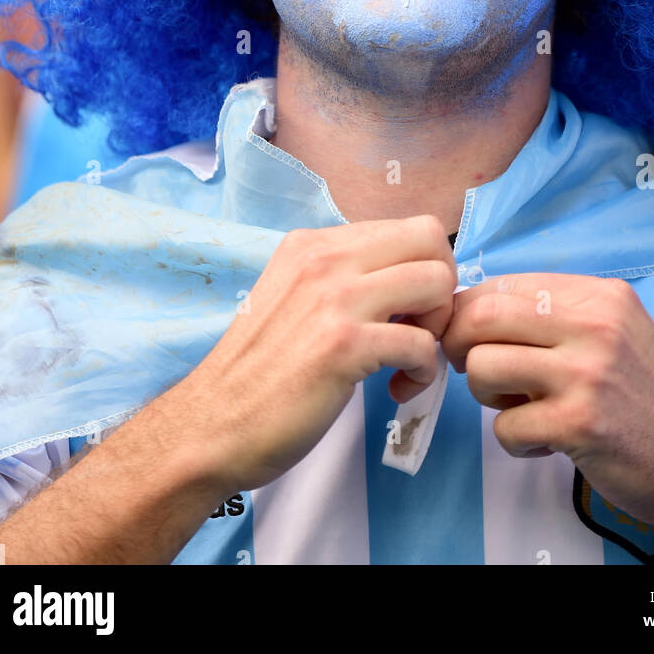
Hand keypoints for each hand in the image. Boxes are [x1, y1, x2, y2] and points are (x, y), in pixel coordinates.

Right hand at [174, 215, 456, 495]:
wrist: (211, 426)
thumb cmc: (258, 372)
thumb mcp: (293, 298)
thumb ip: (340, 278)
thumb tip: (401, 278)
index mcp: (312, 244)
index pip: (404, 227)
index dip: (422, 269)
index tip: (407, 311)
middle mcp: (324, 259)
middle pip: (430, 238)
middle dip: (442, 286)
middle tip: (421, 328)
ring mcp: (334, 299)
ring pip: (436, 281)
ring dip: (437, 328)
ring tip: (409, 360)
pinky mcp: (343, 346)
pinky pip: (422, 343)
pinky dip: (423, 371)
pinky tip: (397, 389)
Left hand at [439, 272, 653, 547]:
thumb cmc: (650, 398)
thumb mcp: (616, 332)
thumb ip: (558, 315)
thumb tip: (477, 310)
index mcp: (599, 295)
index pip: (504, 284)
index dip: (471, 311)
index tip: (472, 338)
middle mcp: (594, 324)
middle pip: (482, 315)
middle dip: (461, 344)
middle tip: (474, 369)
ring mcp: (586, 374)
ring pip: (483, 366)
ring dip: (485, 395)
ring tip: (519, 408)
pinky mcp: (578, 424)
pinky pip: (504, 426)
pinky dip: (515, 440)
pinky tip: (548, 442)